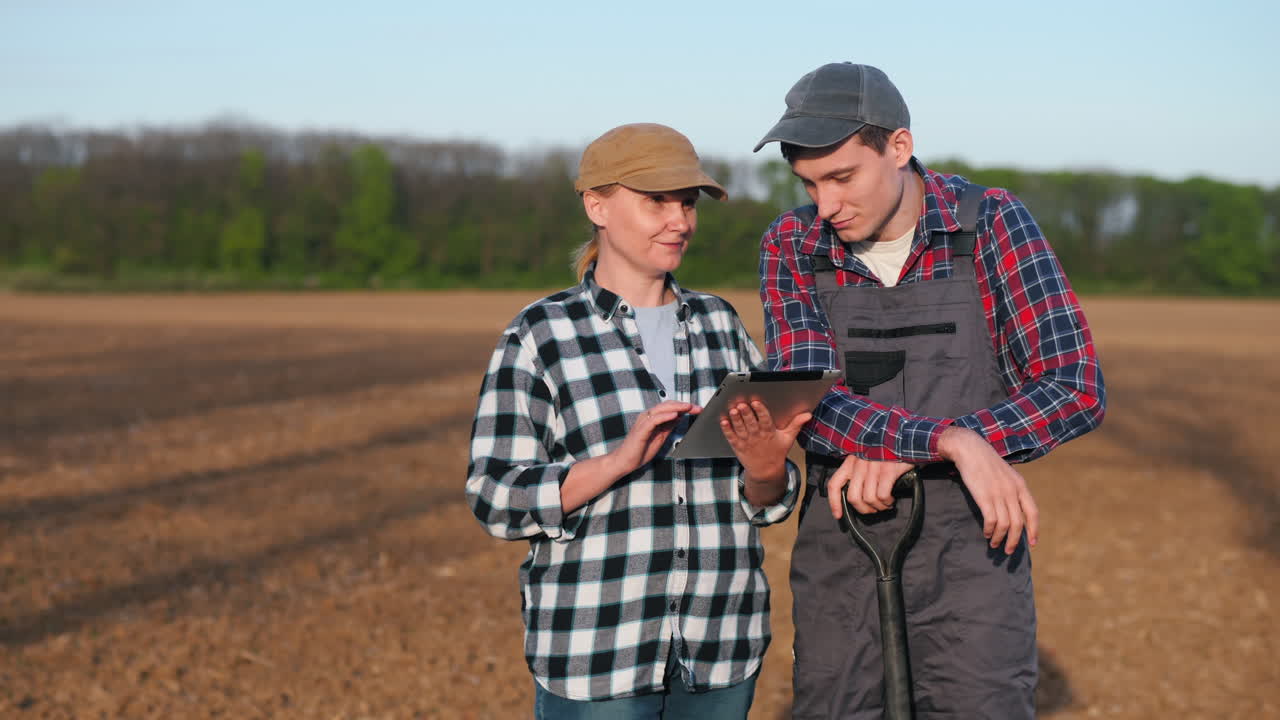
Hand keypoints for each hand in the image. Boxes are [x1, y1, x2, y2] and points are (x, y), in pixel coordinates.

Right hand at [611, 401, 700, 475]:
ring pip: (661, 409)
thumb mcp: (660, 436)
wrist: (625, 461)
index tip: (698, 409)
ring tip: (688, 407)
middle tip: (697, 407)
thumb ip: (668, 426)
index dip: (684, 407)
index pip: (670, 408)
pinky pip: (654, 420)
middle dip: (684, 405)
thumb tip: (680, 417)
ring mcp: (644, 422)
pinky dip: (665, 416)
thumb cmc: (641, 450)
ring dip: (676, 407)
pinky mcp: (641, 429)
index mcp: (653, 418)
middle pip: (667, 405)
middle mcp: (648, 416)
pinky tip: (675, 415)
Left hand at [720, 401, 809, 475]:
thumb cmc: (776, 452)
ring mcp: (746, 441)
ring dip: (736, 419)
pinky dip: (727, 429)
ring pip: (740, 428)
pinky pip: (731, 436)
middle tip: (742, 404)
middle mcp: (757, 436)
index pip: (765, 419)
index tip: (756, 402)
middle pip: (751, 423)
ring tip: (733, 410)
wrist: (765, 470)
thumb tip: (807, 414)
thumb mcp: (788, 438)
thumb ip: (796, 424)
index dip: (760, 410)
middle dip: (746, 413)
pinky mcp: (737, 445)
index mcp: (769, 432)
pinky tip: (723, 421)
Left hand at [826, 455, 914, 519]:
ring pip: (868, 499)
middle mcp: (859, 463)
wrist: (909, 438)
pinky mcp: (888, 470)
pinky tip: (891, 500)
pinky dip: (886, 502)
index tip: (838, 515)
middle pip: (852, 497)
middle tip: (873, 509)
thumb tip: (859, 496)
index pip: (834, 484)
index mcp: (851, 461)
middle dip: (863, 509)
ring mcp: (873, 467)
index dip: (834, 502)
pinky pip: (882, 495)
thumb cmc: (889, 451)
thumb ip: (860, 473)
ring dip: (878, 507)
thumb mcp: (868, 458)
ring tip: (885, 504)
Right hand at [937, 426, 1039, 553]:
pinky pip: (991, 520)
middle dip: (1014, 541)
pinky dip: (989, 530)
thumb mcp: (1006, 473)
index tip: (1032, 543)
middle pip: (1019, 523)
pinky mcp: (984, 497)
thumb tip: (1013, 509)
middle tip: (1008, 551)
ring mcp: (999, 494)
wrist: (970, 449)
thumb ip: (1012, 489)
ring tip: (994, 544)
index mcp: (1020, 485)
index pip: (1033, 512)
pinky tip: (986, 533)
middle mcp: (1012, 491)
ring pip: (1005, 525)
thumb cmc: (986, 462)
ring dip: (999, 538)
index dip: (1034, 530)